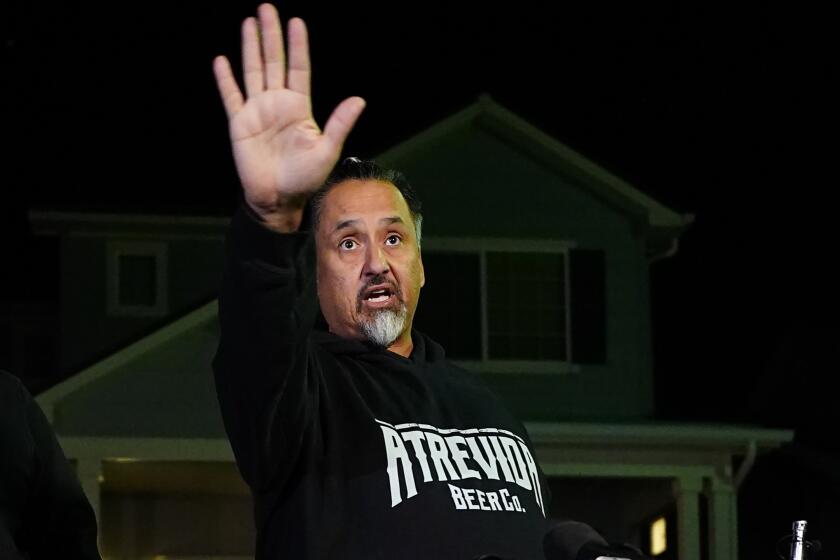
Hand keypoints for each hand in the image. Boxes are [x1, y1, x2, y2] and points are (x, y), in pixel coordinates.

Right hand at [213, 4, 364, 228]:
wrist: (278, 199)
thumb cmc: (305, 178)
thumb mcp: (327, 150)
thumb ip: (339, 123)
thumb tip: (359, 100)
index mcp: (300, 108)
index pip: (299, 69)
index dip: (297, 46)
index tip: (296, 22)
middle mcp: (278, 104)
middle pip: (274, 62)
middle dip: (271, 36)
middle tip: (267, 7)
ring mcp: (257, 111)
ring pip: (253, 71)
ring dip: (250, 47)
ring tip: (250, 22)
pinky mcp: (239, 124)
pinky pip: (231, 96)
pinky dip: (225, 79)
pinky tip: (222, 60)